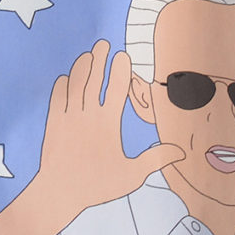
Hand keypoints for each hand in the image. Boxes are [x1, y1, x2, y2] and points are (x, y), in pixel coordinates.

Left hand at [29, 42, 183, 223]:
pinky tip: (66, 78)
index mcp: (108, 123)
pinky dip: (62, 85)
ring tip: (87, 55)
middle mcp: (88, 115)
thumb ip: (156, 158)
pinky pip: (58, 97)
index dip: (120, 69)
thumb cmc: (97, 185)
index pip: (117, 88)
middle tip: (103, 43)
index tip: (122, 55)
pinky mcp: (53, 123)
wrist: (59, 192)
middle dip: (99, 59)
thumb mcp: (131, 175)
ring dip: (82, 67)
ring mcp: (68, 116)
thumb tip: (181, 151)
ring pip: (75, 84)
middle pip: (94, 79)